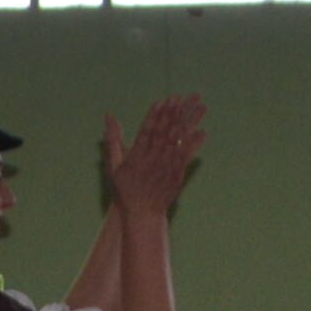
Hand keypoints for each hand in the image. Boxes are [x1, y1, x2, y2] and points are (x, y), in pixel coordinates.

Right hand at [106, 97, 207, 219]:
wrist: (143, 213)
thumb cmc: (125, 189)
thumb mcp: (113, 164)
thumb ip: (113, 139)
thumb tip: (108, 116)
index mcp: (137, 156)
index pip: (147, 130)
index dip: (155, 115)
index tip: (162, 101)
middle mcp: (153, 159)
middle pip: (164, 132)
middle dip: (171, 114)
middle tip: (178, 97)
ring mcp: (167, 166)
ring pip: (177, 141)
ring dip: (186, 123)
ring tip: (192, 108)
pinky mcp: (177, 173)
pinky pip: (187, 156)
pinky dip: (194, 143)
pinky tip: (202, 131)